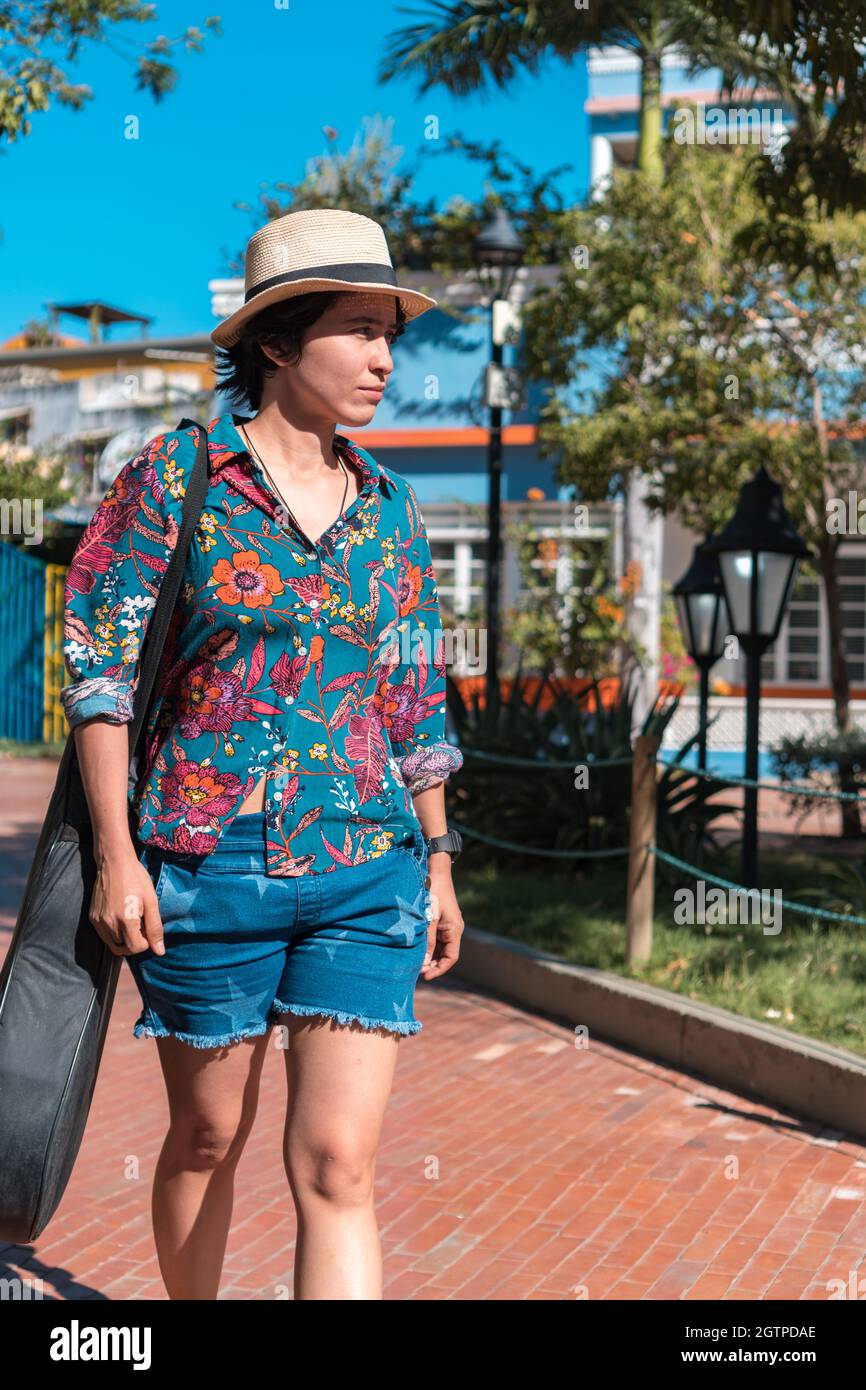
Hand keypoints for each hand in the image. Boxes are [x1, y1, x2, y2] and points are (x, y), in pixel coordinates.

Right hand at [89, 850, 165, 956]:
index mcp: (126, 920)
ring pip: (112, 944)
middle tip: (140, 925)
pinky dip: (113, 934)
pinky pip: (103, 935)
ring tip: (131, 921)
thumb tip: (159, 952)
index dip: (145, 942)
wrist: (114, 862)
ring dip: (123, 940)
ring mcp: (98, 921)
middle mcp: (109, 923)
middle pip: (124, 949)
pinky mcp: (92, 917)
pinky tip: (121, 918)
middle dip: (134, 943)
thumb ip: (155, 928)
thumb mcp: (151, 901)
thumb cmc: (136, 879)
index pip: (136, 948)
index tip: (147, 928)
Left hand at [419, 854, 462, 980]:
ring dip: (430, 956)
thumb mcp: (429, 918)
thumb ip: (427, 940)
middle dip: (433, 964)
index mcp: (454, 930)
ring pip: (440, 948)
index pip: (451, 957)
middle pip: (446, 954)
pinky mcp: (441, 921)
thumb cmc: (433, 892)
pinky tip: (417, 949)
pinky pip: (436, 939)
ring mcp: (447, 925)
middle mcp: (454, 929)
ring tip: (415, 962)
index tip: (425, 976)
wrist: (436, 871)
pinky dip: (428, 946)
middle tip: (416, 970)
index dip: (439, 969)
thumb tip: (425, 963)